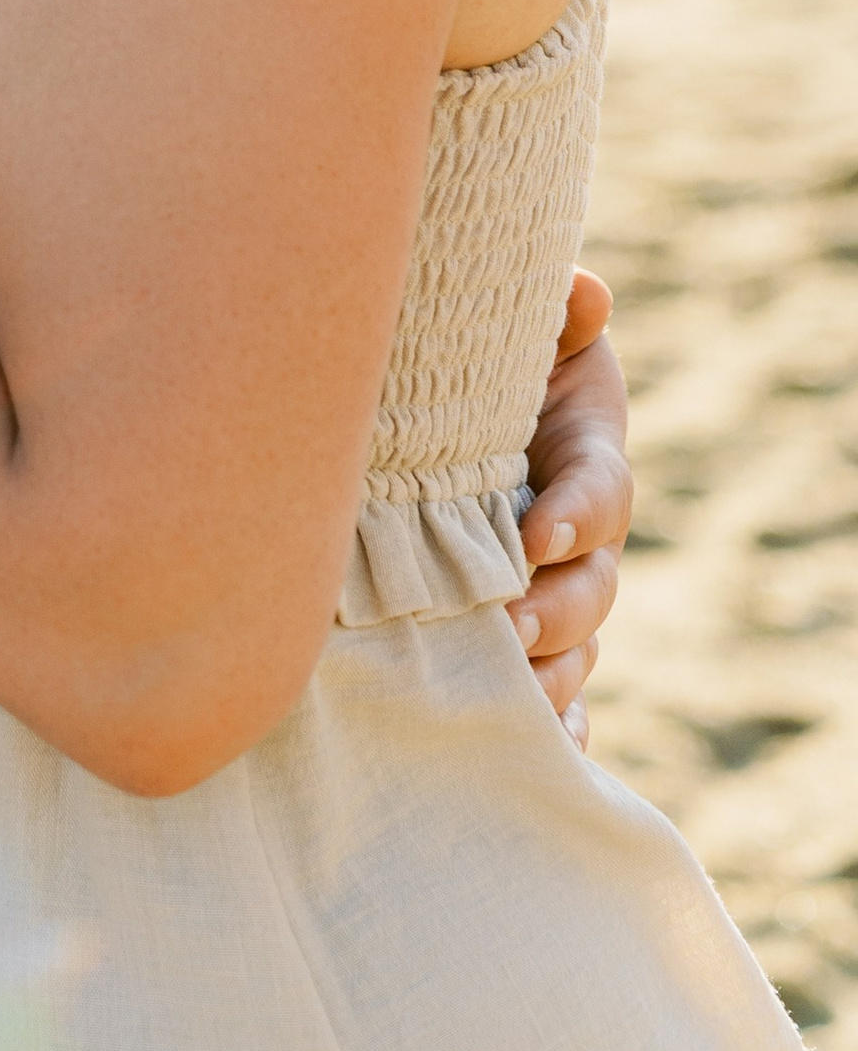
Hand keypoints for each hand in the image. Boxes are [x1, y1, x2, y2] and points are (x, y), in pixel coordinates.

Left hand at [510, 268, 631, 745]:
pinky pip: (557, 697)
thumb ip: (556, 313)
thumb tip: (584, 294)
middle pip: (591, 591)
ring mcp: (554, 591)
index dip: (579, 514)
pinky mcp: (521, 632)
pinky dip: (558, 731)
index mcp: (585, 458)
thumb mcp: (521, 326)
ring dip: (547, 677)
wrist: (448, 401)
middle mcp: (579, 537)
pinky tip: (541, 756)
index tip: (538, 532)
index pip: (602, 493)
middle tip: (504, 625)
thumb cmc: (485, 355)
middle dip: (553, 614)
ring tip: (507, 694)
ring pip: (573, 651)